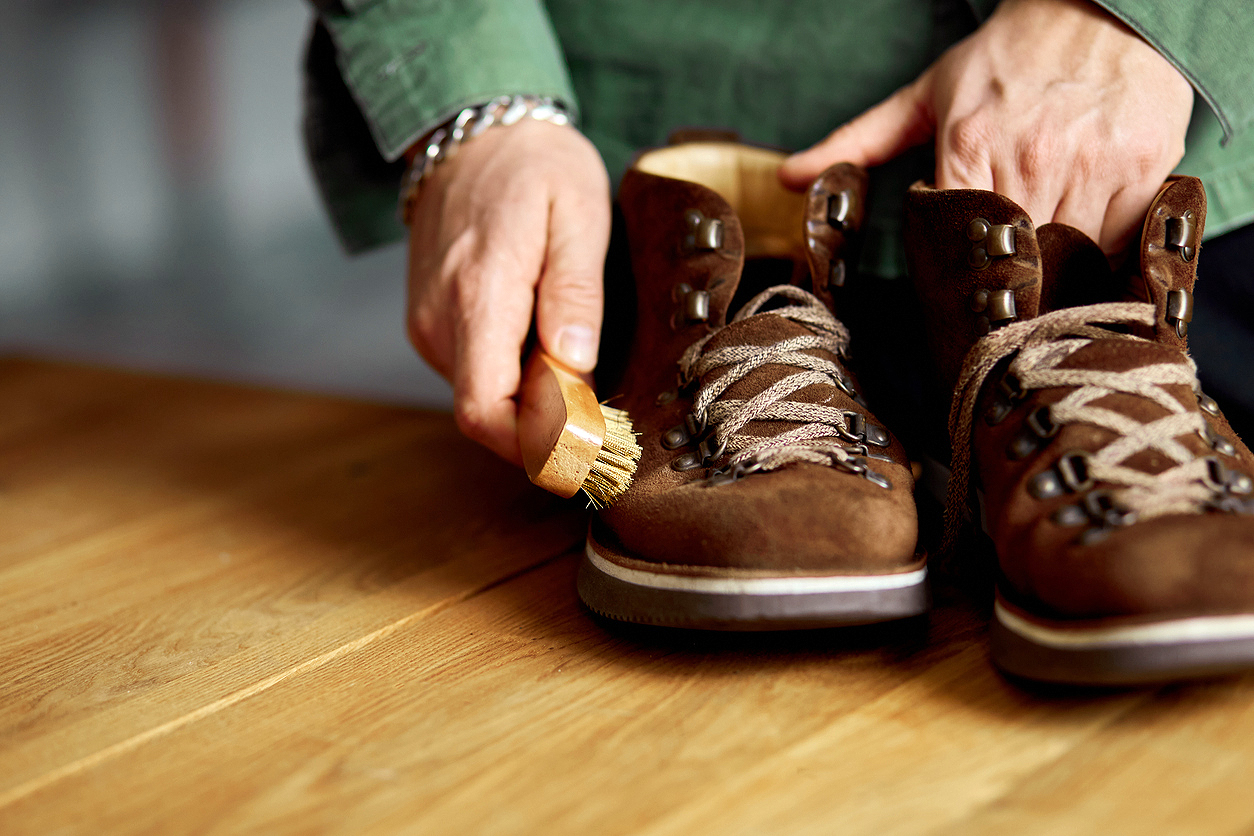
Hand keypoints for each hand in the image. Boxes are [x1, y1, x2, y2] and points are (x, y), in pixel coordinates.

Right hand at [406, 119, 610, 463]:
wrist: (472, 130)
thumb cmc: (534, 165)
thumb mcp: (578, 210)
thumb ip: (575, 289)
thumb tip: (576, 365)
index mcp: (478, 293)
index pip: (486, 409)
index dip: (533, 447)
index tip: (587, 452)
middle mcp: (439, 318)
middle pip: (488, 413)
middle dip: (546, 429)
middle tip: (610, 421)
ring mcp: (428, 323)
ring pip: (482, 398)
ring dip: (532, 404)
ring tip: (584, 374)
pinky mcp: (429, 323)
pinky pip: (475, 374)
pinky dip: (515, 380)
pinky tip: (550, 351)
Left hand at [779, 0, 1193, 255]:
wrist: (1101, 8)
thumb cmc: (1007, 59)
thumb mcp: (925, 95)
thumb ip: (857, 142)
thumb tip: (789, 178)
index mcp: (968, 144)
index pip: (951, 241)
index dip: (949, 272)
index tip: (949, 295)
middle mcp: (1032, 156)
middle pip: (1010, 261)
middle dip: (1000, 287)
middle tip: (993, 303)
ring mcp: (1092, 162)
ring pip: (1068, 259)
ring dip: (1052, 275)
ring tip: (1039, 273)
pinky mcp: (1144, 167)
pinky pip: (1119, 242)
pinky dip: (1102, 255)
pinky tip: (1085, 247)